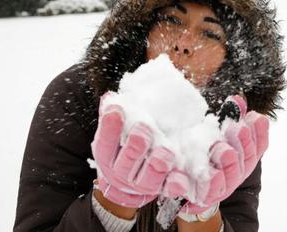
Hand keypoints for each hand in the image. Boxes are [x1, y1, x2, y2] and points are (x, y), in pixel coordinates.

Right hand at [91, 92, 175, 207]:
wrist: (129, 180)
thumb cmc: (123, 148)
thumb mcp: (114, 133)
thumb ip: (112, 115)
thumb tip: (109, 97)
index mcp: (108, 156)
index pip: (105, 143)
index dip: (110, 127)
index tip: (116, 110)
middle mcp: (122, 173)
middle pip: (128, 160)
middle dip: (136, 144)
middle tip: (144, 127)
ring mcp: (142, 184)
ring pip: (149, 178)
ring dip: (157, 164)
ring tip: (166, 151)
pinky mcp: (161, 189)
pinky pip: (169, 189)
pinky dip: (176, 184)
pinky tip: (181, 178)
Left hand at [166, 95, 269, 214]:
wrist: (182, 184)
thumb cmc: (203, 153)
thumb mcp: (216, 132)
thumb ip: (228, 117)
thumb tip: (237, 100)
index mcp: (242, 156)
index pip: (258, 145)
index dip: (260, 132)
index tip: (256, 116)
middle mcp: (237, 172)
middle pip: (247, 159)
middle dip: (245, 142)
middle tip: (239, 127)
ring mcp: (223, 186)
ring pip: (232, 176)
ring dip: (230, 162)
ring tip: (223, 149)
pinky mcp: (205, 197)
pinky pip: (211, 192)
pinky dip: (214, 182)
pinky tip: (213, 173)